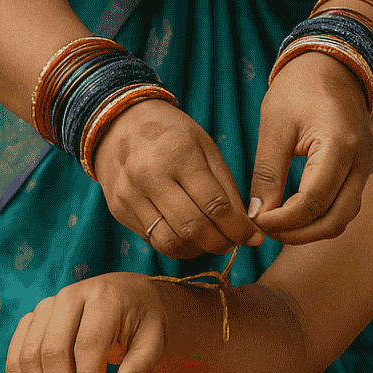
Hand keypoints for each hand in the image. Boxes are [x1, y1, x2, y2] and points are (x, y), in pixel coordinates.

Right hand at [5, 272, 164, 372]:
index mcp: (104, 298)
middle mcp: (69, 297)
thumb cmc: (143, 322)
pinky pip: (16, 358)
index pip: (87, 346)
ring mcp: (46, 307)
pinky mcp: (32, 320)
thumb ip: (141, 365)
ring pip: (28, 358)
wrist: (126, 296)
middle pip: (52, 353)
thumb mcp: (154, 340)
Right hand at [93, 99, 263, 258]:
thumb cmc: (174, 135)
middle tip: (234, 242)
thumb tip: (249, 231)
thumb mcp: (206, 149)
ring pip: (170, 242)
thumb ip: (227, 190)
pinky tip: (190, 238)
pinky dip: (178, 246)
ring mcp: (129, 195)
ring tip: (213, 241)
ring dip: (199, 250)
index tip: (253, 237)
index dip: (238, 228)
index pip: (215, 205)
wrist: (121, 123)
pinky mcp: (119, 210)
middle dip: (220, 242)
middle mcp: (148, 176)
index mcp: (177, 154)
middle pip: (192, 228)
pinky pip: (154, 241)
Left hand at [250, 51, 372, 244]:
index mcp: (339, 146)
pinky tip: (293, 214)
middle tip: (265, 231)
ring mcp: (367, 167)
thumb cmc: (300, 88)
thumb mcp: (274, 126)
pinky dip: (320, 217)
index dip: (284, 220)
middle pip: (334, 219)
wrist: (334, 63)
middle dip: (298, 234)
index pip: (313, 202)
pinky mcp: (363, 170)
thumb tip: (255, 215)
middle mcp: (361, 161)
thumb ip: (267, 174)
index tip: (257, 221)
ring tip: (277, 225)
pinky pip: (345, 205)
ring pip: (342, 218)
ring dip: (310, 230)